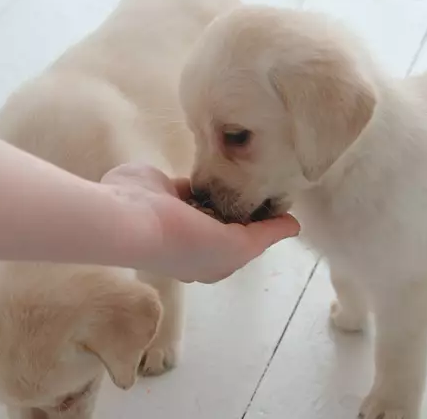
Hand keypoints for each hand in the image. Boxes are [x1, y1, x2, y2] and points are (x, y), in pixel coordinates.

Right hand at [101, 163, 299, 282]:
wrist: (132, 218)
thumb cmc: (186, 241)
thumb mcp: (236, 247)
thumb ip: (266, 236)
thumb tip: (294, 226)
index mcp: (212, 262)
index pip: (247, 244)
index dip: (266, 226)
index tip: (283, 200)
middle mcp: (197, 242)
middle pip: (231, 222)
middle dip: (247, 205)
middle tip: (270, 179)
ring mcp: (180, 216)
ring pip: (213, 202)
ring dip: (228, 189)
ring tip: (253, 168)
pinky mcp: (167, 192)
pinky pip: (195, 183)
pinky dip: (208, 176)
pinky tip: (225, 162)